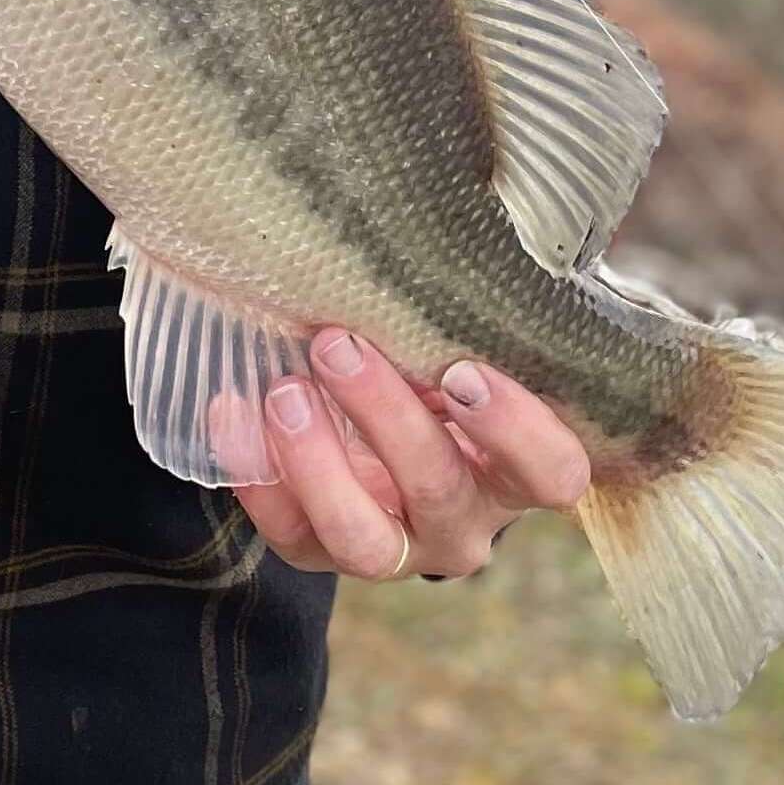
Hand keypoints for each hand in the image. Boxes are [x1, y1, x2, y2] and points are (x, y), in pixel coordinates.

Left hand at [222, 331, 591, 582]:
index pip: (551, 473)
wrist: (381, 428)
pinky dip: (255, 474)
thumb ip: (464, 321)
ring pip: (364, 540)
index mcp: (518, 471)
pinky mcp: (323, 551)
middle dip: (385, 417)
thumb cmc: (439, 365)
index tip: (461, 369)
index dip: (514, 431)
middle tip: (336, 344)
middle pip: (439, 491)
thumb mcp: (466, 344)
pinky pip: (289, 534)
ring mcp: (395, 548)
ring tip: (283, 390)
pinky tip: (232, 409)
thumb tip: (433, 233)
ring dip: (318, 462)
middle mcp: (464, 522)